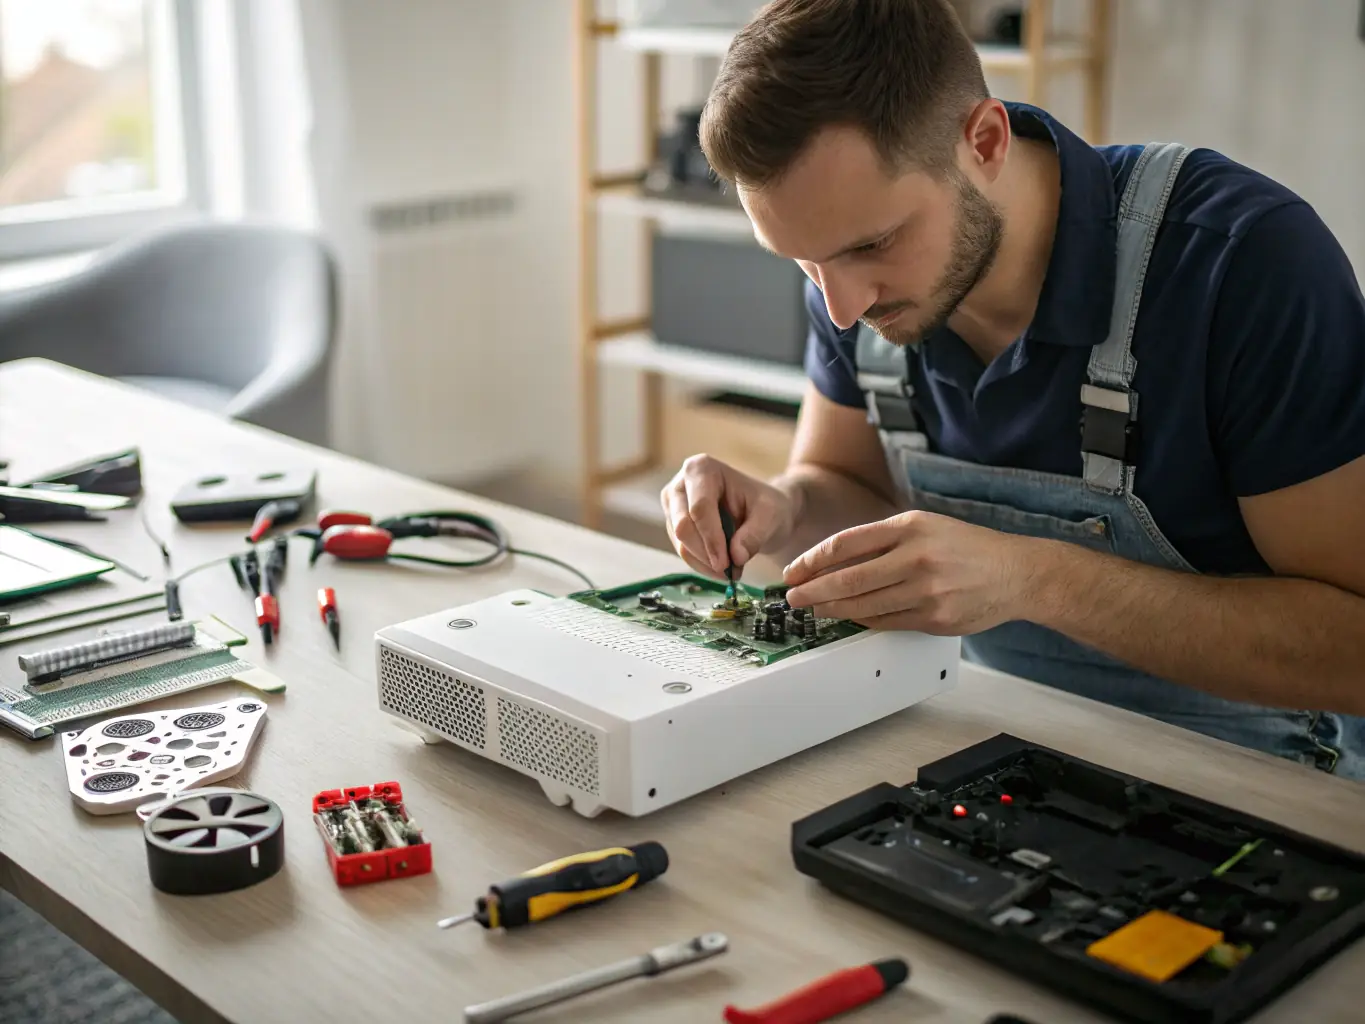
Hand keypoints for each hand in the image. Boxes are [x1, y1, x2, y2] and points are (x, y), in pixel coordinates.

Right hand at [661, 454, 795, 579]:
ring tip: (731, 570)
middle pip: (683, 526)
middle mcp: (680, 484)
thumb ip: (755, 534)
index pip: (700, 508)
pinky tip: (722, 568)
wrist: (761, 511)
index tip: (726, 564)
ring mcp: (673, 505)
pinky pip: (683, 551)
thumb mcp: (771, 515)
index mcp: (702, 469)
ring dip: (705, 563)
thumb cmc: (766, 505)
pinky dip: (702, 564)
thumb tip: (735, 557)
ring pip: (680, 543)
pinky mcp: (674, 525)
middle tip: (729, 572)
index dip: (711, 539)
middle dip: (706, 553)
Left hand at [781, 510, 1039, 633]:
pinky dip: (862, 620)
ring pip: (864, 605)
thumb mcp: (925, 525)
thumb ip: (883, 539)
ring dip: (832, 610)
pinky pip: (886, 622)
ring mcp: (926, 590)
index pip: (846, 544)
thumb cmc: (967, 548)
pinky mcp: (934, 618)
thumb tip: (834, 560)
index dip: (813, 560)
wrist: (1015, 573)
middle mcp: (916, 557)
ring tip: (815, 610)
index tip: (795, 571)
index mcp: (910, 527)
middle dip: (813, 591)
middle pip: (849, 578)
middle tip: (793, 598)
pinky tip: (849, 618)